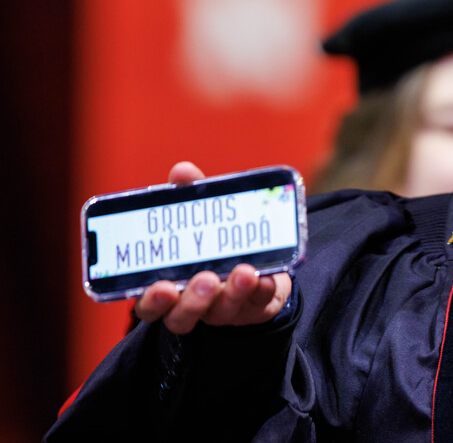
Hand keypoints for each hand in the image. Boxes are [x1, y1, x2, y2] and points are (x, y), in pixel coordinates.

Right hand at [131, 162, 293, 334]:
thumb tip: (182, 171)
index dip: (153, 301)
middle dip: (193, 300)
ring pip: (224, 310)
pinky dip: (264, 289)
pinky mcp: (257, 306)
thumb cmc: (215, 241)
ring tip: (244, 271)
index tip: (162, 287)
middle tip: (204, 278)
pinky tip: (268, 276)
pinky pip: (260, 302)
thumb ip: (190, 195)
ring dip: (233, 291)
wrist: (259, 259)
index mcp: (170, 287)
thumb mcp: (200, 217)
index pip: (150, 306)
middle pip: (183, 316)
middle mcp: (195, 304)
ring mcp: (226, 309)